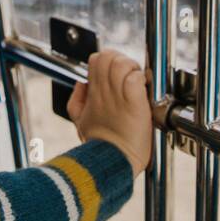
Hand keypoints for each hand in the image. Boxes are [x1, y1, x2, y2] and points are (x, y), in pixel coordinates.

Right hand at [66, 49, 154, 176]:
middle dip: (121, 60)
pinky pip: (136, 78)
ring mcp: (119, 96)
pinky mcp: (135, 104)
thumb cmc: (99, 146)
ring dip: (132, 68)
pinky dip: (141, 79)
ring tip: (137, 82)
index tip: (117, 74)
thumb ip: (76, 100)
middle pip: (108, 56)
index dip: (109, 60)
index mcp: (93, 93)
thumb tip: (80, 83)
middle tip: (129, 76)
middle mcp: (105, 91)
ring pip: (122, 63)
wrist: (112, 164)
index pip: (97, 59)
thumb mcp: (79, 121)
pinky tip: (142, 90)